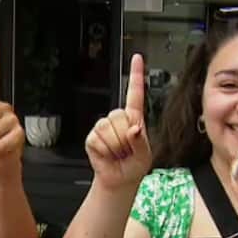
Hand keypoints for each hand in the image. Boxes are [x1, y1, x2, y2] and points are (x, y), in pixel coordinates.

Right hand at [84, 54, 151, 189]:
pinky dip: (105, 151)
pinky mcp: (93, 137)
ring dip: (115, 146)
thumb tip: (133, 130)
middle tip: (126, 149)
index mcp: (135, 119)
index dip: (136, 75)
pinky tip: (108, 155)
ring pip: (108, 128)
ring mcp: (104, 126)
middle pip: (120, 116)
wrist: (119, 180)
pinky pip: (98, 139)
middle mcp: (118, 119)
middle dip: (125, 137)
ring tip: (118, 153)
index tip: (137, 58)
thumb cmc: (134, 166)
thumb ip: (140, 142)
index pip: (135, 93)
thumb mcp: (145, 155)